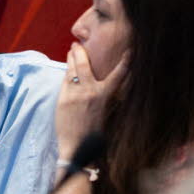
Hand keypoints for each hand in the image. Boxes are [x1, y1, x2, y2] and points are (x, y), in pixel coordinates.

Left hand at [55, 43, 127, 157]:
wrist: (78, 149)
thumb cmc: (95, 134)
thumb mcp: (106, 114)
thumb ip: (103, 96)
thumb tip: (100, 82)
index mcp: (105, 97)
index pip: (118, 75)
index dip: (125, 63)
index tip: (130, 51)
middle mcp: (90, 92)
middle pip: (84, 65)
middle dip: (80, 52)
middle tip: (77, 44)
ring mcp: (75, 95)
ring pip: (71, 71)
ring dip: (71, 59)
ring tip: (71, 51)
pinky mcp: (63, 100)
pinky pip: (65, 82)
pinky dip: (66, 74)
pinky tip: (67, 69)